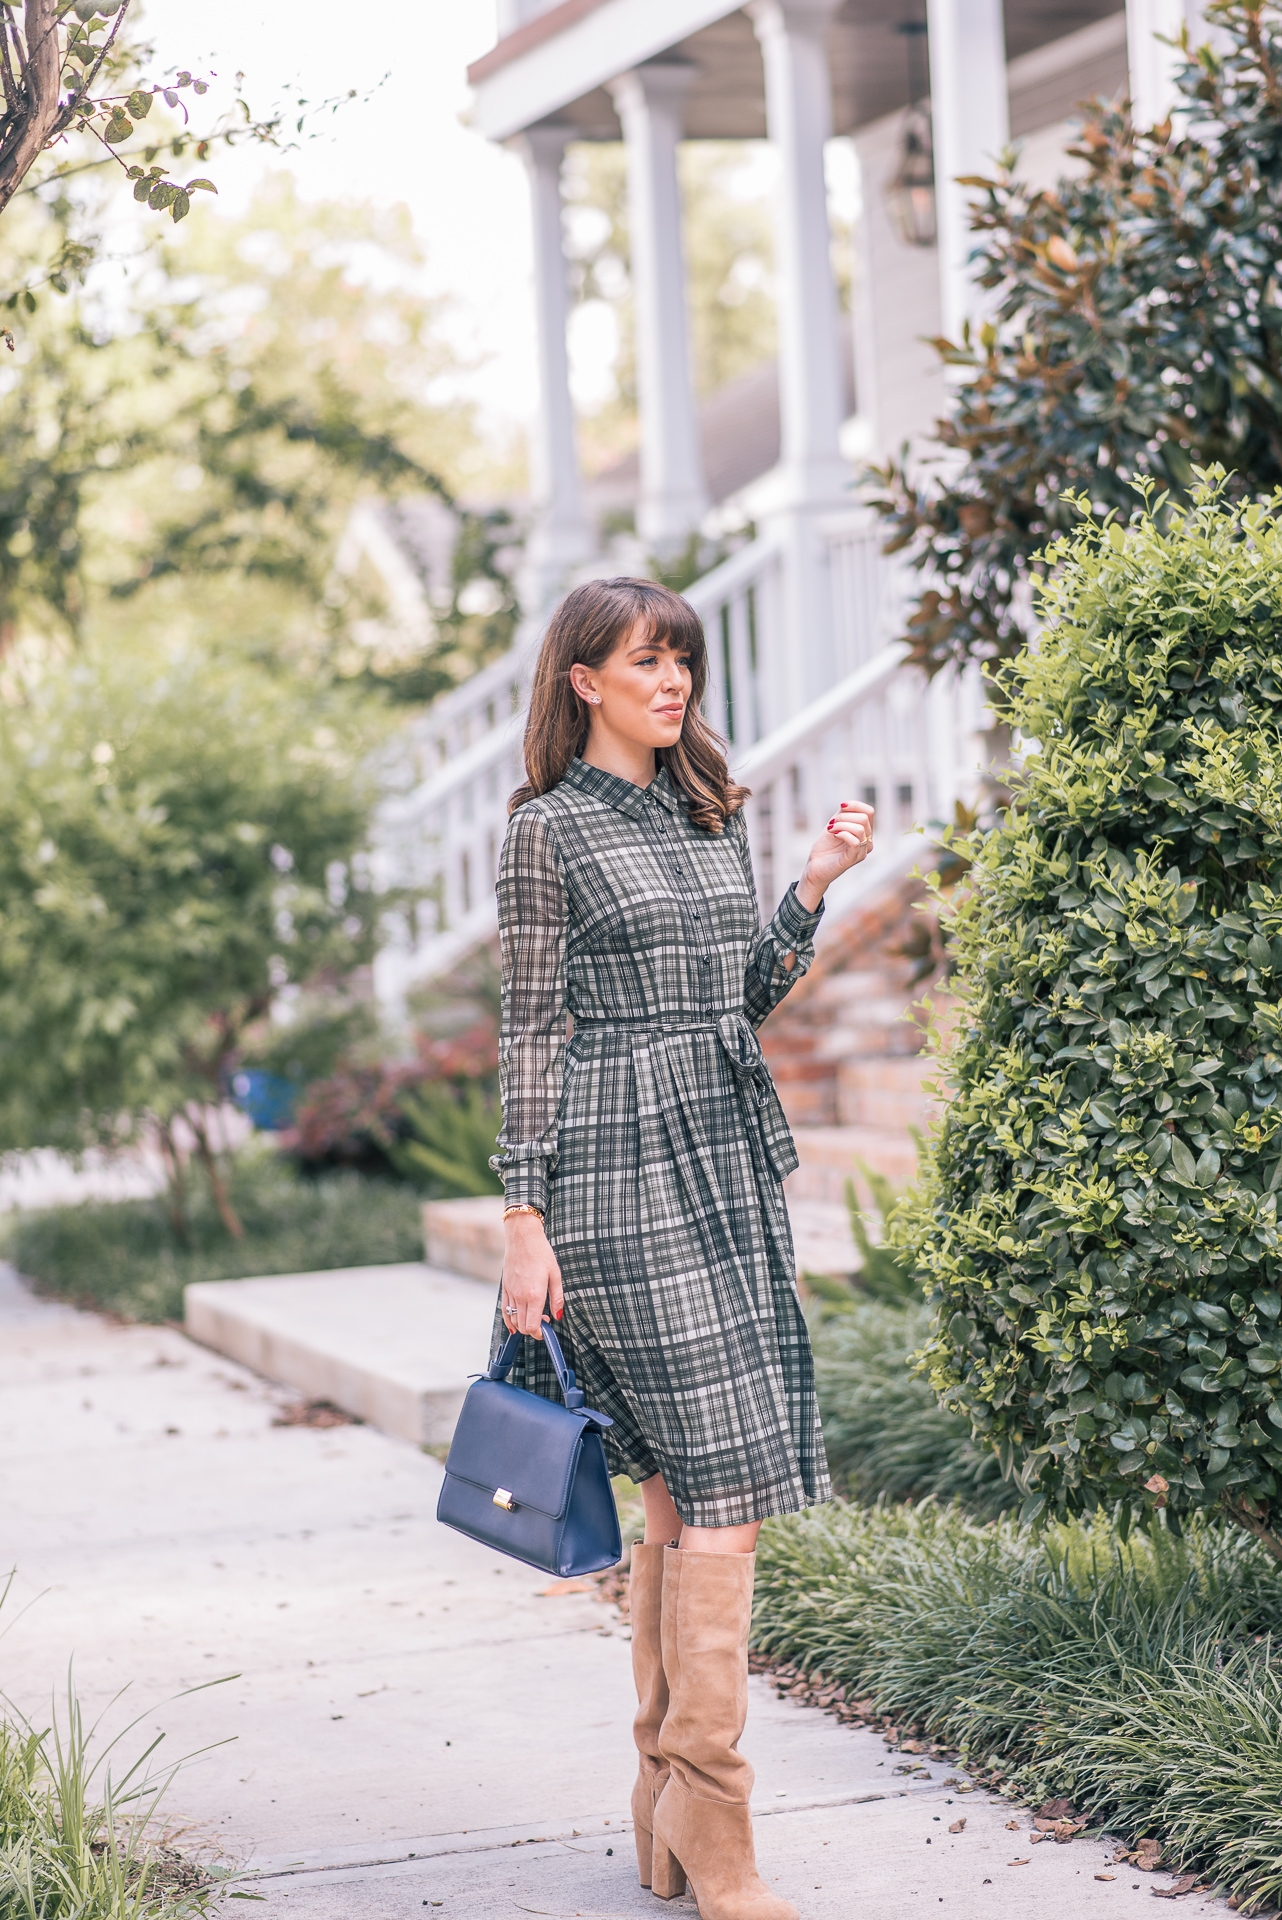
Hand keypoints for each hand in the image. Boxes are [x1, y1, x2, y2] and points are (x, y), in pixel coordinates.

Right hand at [501, 1213, 563, 1338]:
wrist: (522, 1237)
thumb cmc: (541, 1253)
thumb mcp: (555, 1275)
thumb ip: (557, 1298)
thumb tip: (558, 1316)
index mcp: (535, 1295)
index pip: (533, 1326)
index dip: (540, 1332)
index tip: (547, 1326)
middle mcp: (520, 1297)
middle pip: (523, 1327)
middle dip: (533, 1330)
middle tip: (543, 1321)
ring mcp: (511, 1293)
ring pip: (513, 1320)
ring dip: (523, 1324)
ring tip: (533, 1316)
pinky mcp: (505, 1288)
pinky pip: (504, 1310)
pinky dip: (510, 1320)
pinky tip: (516, 1322)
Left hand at [796, 801, 873, 910]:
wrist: (815, 866)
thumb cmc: (825, 847)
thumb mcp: (834, 825)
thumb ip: (843, 813)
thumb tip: (847, 804)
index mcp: (865, 833)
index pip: (869, 812)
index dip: (855, 805)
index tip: (841, 806)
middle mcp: (867, 843)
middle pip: (864, 819)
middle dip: (844, 816)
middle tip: (831, 824)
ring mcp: (861, 852)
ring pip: (860, 829)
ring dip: (841, 824)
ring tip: (830, 829)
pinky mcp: (853, 859)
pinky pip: (855, 841)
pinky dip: (843, 833)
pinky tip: (834, 835)